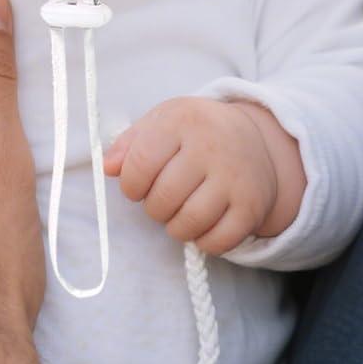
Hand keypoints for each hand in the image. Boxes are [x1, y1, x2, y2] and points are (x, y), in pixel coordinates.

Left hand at [103, 98, 305, 254]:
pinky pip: (216, 242)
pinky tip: (204, 223)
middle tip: (164, 198)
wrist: (254, 138)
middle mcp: (212, 147)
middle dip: (154, 207)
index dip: (130, 185)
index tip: (138, 186)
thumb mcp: (162, 122)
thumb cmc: (196, 133)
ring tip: (181, 210)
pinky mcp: (252, 207)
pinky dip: (203, 241)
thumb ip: (129, 144)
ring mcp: (235, 178)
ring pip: (187, 224)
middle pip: (162, 199)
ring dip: (176, 227)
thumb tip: (108, 167)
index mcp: (183, 121)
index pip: (139, 165)